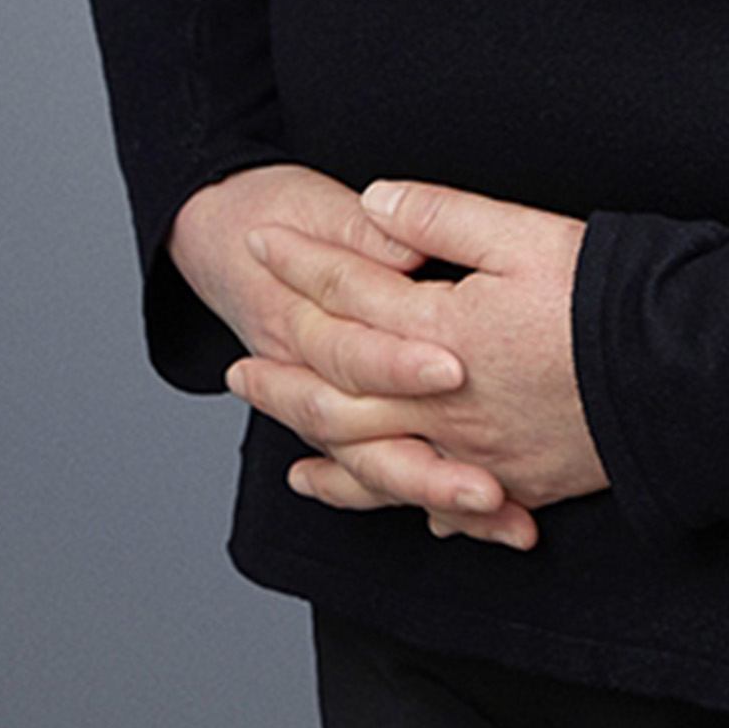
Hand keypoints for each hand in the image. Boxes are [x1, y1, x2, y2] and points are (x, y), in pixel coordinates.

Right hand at [166, 164, 511, 530]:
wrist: (232, 233)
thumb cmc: (283, 214)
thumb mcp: (319, 207)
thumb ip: (367, 236)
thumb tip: (408, 247)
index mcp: (300, 324)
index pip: (352, 356)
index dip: (398, 364)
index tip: (454, 370)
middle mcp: (311, 379)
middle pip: (364, 436)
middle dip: (426, 467)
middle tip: (488, 485)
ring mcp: (330, 413)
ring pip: (374, 471)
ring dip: (435, 494)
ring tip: (496, 507)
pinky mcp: (355, 427)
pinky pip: (383, 480)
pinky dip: (430, 503)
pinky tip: (479, 520)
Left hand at [224, 180, 608, 549]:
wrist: (681, 381)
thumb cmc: (608, 300)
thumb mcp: (526, 235)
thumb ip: (445, 217)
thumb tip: (376, 202)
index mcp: (442, 330)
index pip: (351, 292)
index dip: (303, 264)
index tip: (263, 245)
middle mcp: (444, 400)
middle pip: (341, 389)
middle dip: (286, 373)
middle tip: (237, 369)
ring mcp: (475, 450)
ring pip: (373, 456)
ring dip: (320, 446)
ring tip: (284, 442)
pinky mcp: (511, 480)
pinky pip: (431, 500)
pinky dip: (391, 497)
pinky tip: (377, 494)